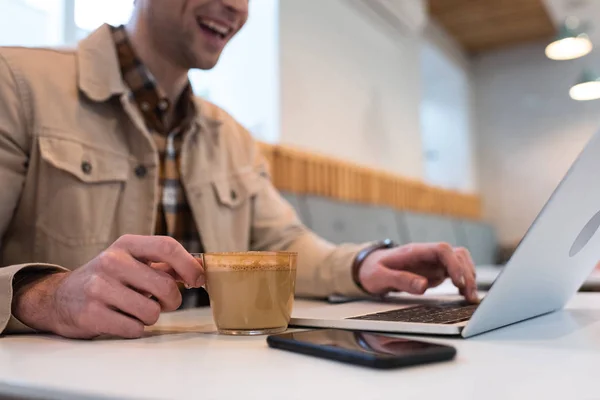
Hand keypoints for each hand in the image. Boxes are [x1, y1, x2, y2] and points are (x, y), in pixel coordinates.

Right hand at [12, 235, 203, 338]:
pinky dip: (134, 329)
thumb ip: (163, 264)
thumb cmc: (108, 279)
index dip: (189, 265)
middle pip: (166, 286)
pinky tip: (121, 319)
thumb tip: (200, 269)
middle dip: (172, 301)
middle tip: (163, 302)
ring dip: (150, 317)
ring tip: (135, 309)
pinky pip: (134, 329)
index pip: (167, 246)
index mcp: (126, 245)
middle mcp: (111, 261)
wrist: (60, 298)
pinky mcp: (91, 314)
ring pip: (152, 312)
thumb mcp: (131, 261)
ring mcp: (99, 287)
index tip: (198, 280)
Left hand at [357, 243, 477, 302]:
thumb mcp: (379, 277)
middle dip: (467, 273)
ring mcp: (432, 262)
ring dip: (469, 277)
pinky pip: (454, 273)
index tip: (459, 282)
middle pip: (456, 255)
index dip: (454, 264)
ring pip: (459, 262)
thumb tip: (423, 286)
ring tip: (470, 297)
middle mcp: (427, 254)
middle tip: (469, 295)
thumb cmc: (372, 270)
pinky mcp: (434, 271)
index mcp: (414, 251)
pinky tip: (465, 295)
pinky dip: (463, 282)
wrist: (366, 267)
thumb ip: (400, 280)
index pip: (442, 250)